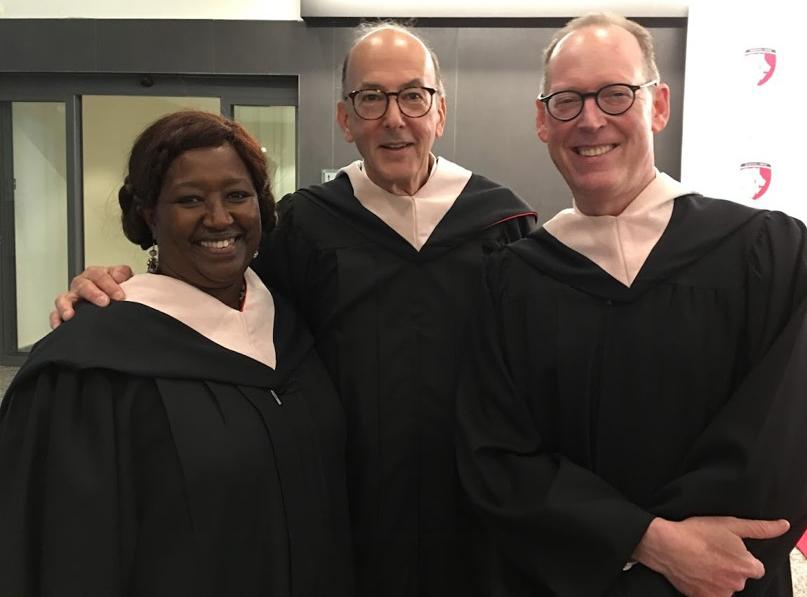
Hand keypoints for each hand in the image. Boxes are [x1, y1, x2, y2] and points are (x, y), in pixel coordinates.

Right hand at [49, 265, 132, 328]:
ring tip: (70, 315)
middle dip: (93, 294)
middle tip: (104, 302)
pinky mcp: (64, 311)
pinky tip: (60, 326)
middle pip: (82, 285)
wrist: (115, 300)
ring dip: (66, 307)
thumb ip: (122, 273)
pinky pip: (55, 314)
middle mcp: (81, 284)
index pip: (99, 275)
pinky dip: (56, 319)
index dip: (110, 285)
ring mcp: (72, 298)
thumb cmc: (117, 290)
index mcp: (95, 275)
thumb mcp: (124, 278)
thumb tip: (119, 276)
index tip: (120, 296)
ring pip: (63, 299)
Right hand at [633, 516, 789, 595]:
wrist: (666, 545)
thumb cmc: (697, 533)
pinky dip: (705, 585)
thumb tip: (782, 526)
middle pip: (740, 577)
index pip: (755, 567)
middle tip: (712, 552)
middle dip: (730, 567)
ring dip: (717, 577)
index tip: (727, 549)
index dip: (742, 557)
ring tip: (701, 561)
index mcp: (747, 566)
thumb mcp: (730, 524)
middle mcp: (737, 583)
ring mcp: (720, 593)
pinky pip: (711, 593)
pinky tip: (696, 571)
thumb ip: (760, 528)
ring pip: (725, 586)